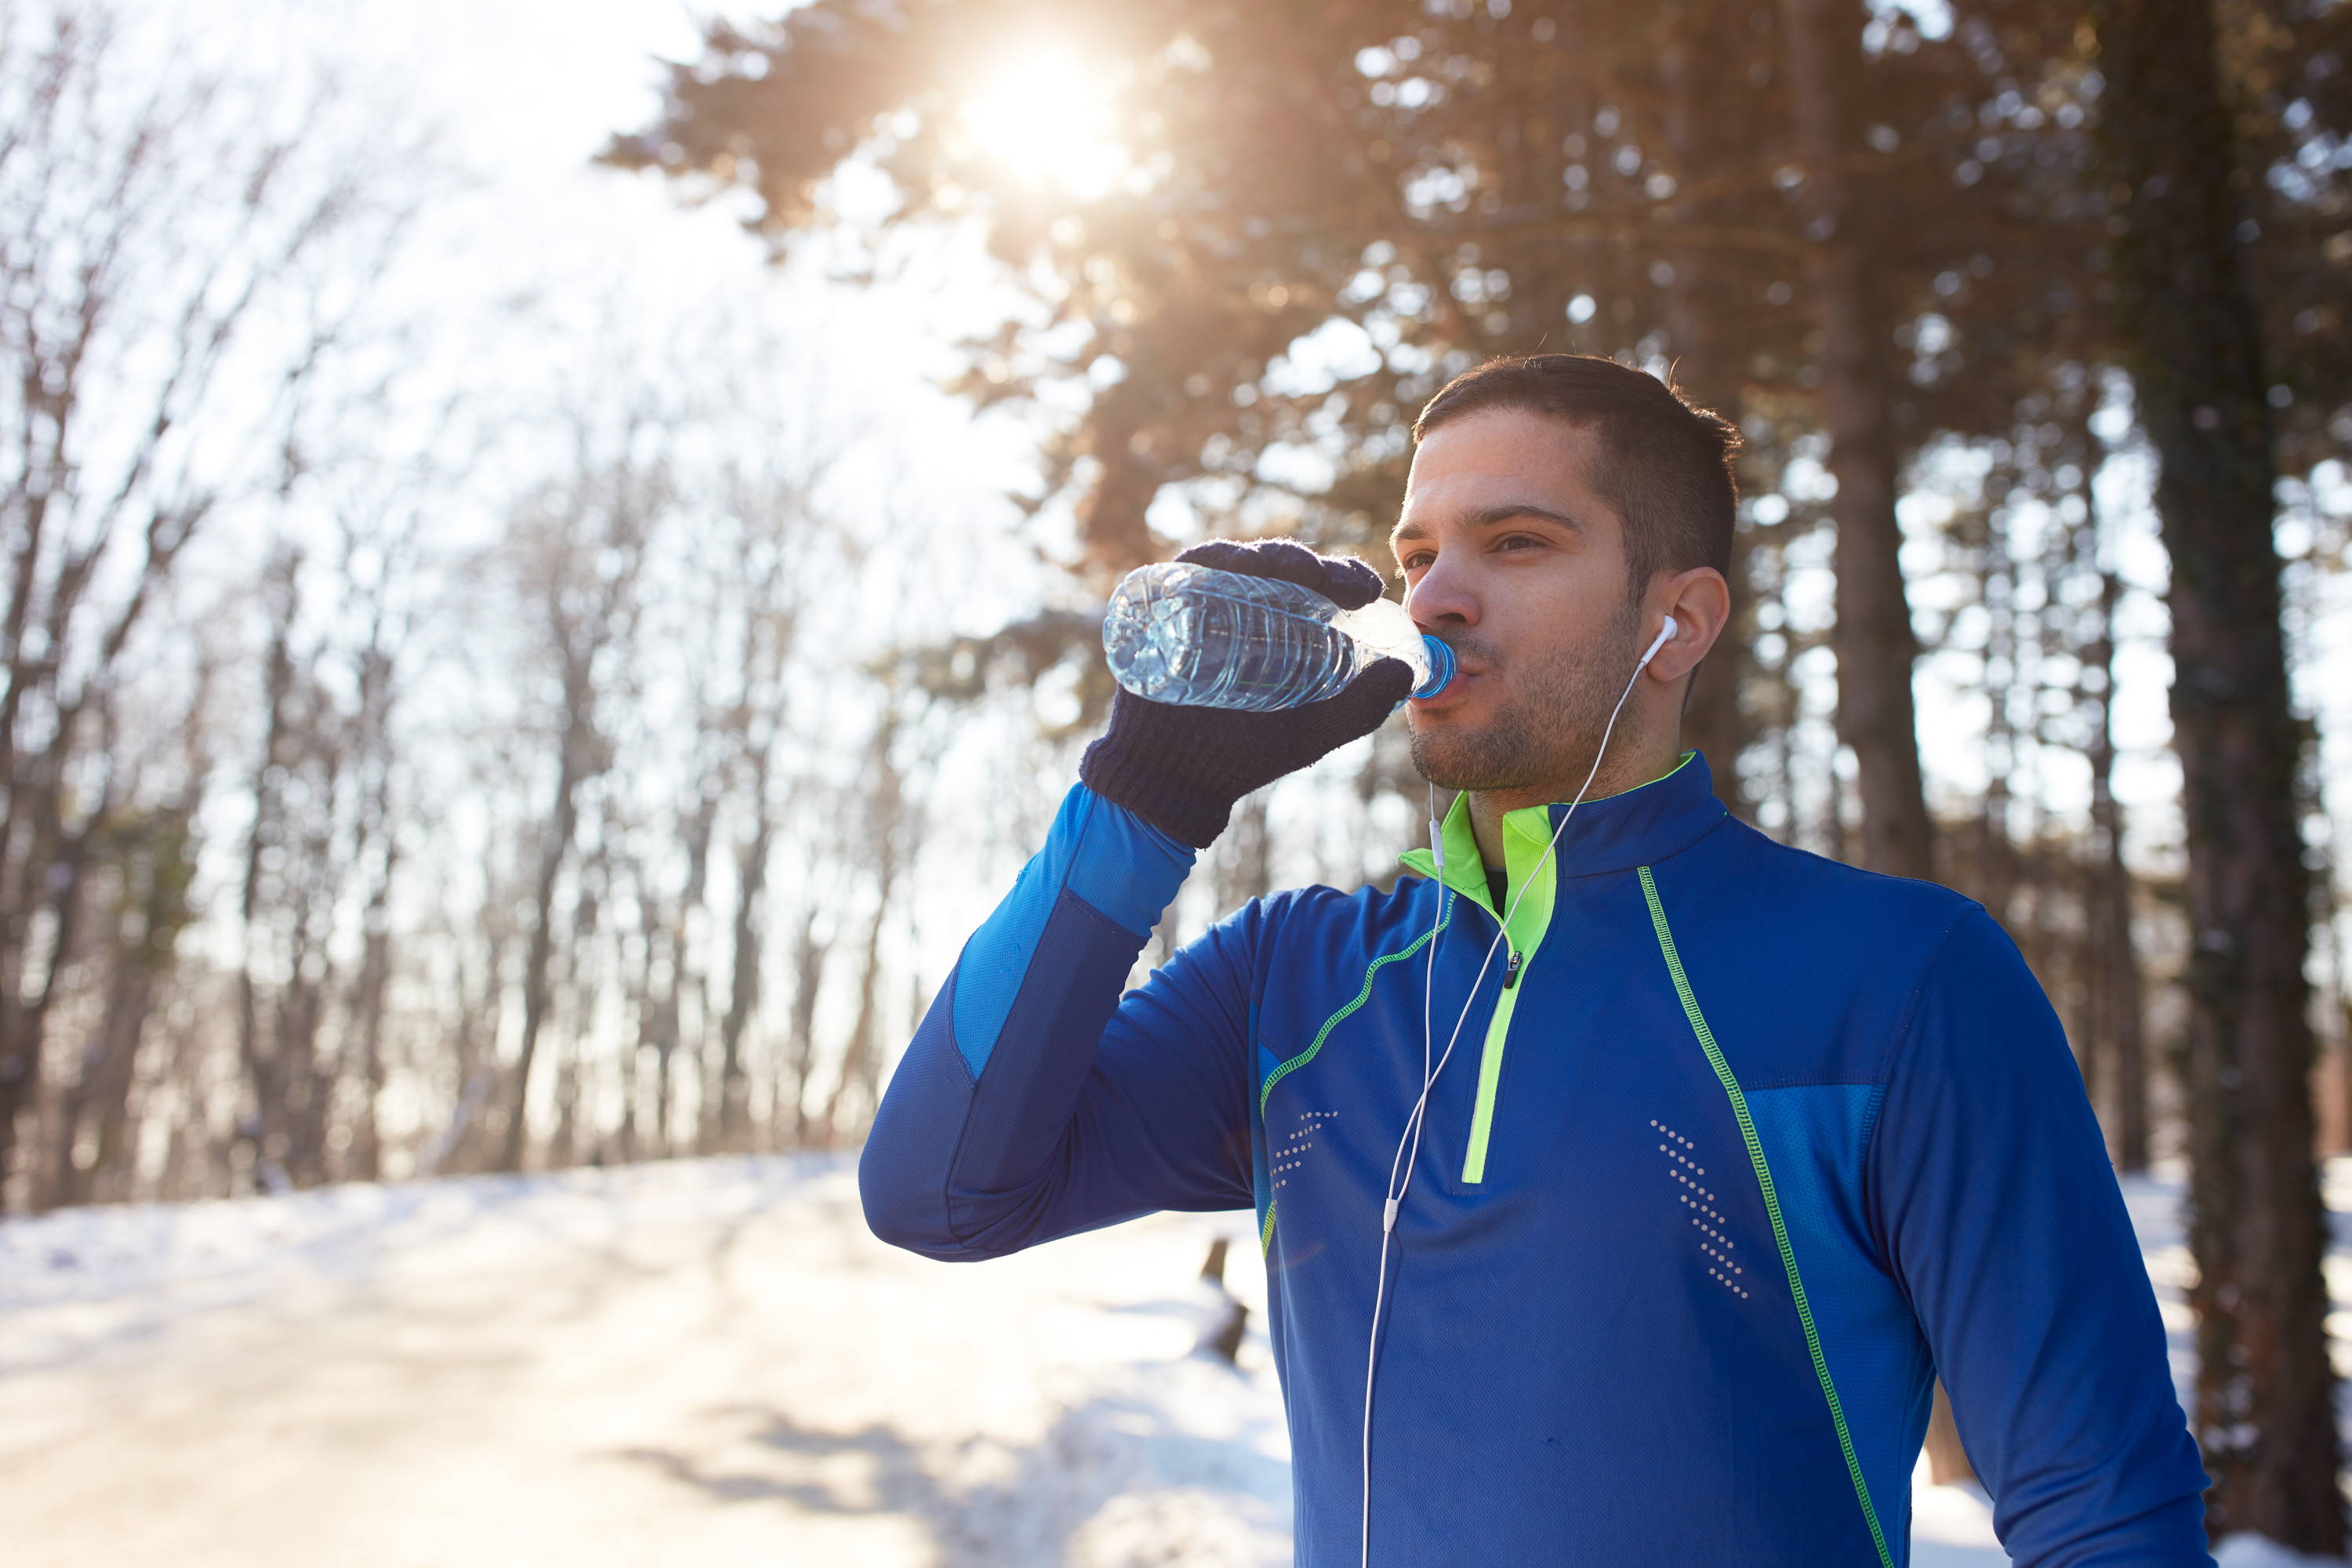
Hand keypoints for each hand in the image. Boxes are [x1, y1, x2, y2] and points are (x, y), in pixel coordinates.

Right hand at [1080, 539, 1414, 847]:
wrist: (1175, 778)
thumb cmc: (1242, 754)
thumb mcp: (1312, 732)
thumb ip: (1359, 708)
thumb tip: (1407, 673)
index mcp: (1290, 629)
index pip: (1325, 588)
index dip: (1348, 578)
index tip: (1366, 590)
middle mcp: (1251, 608)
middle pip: (1287, 568)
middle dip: (1312, 563)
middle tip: (1330, 579)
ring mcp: (1209, 604)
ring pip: (1242, 561)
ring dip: (1267, 555)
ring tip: (1286, 567)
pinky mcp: (1168, 608)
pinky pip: (1190, 569)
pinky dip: (1211, 559)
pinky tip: (1231, 565)